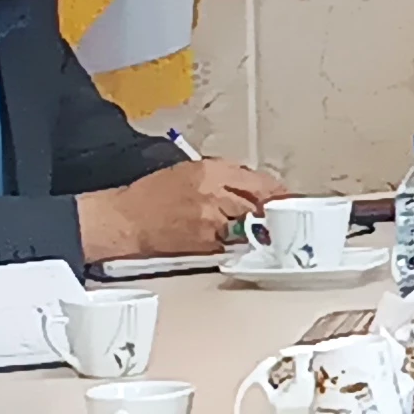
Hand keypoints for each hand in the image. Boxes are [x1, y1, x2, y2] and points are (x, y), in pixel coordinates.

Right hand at [80, 156, 279, 263]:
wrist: (126, 220)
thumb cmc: (151, 196)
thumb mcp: (188, 171)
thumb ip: (222, 176)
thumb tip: (251, 186)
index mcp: (210, 170)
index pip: (258, 181)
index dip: (277, 192)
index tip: (287, 198)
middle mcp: (214, 192)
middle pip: (259, 203)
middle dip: (269, 212)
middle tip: (277, 218)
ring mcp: (212, 219)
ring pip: (248, 225)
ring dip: (253, 229)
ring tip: (252, 231)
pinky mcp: (205, 242)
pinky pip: (231, 243)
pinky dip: (234, 243)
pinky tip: (228, 241)